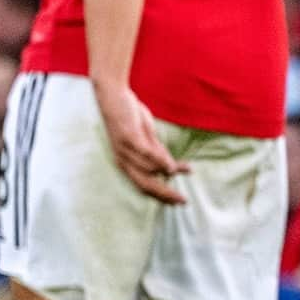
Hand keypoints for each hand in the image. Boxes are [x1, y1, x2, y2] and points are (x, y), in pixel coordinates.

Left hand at [93, 80, 188, 204]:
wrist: (113, 96)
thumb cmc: (128, 116)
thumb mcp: (145, 137)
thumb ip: (156, 152)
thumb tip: (170, 169)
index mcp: (124, 162)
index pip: (143, 186)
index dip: (160, 196)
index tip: (176, 202)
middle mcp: (122, 160)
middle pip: (146, 184)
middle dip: (165, 194)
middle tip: (183, 201)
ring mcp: (124, 150)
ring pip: (151, 168)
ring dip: (171, 170)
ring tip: (187, 169)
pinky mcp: (128, 137)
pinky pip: (147, 154)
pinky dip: (160, 162)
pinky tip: (172, 167)